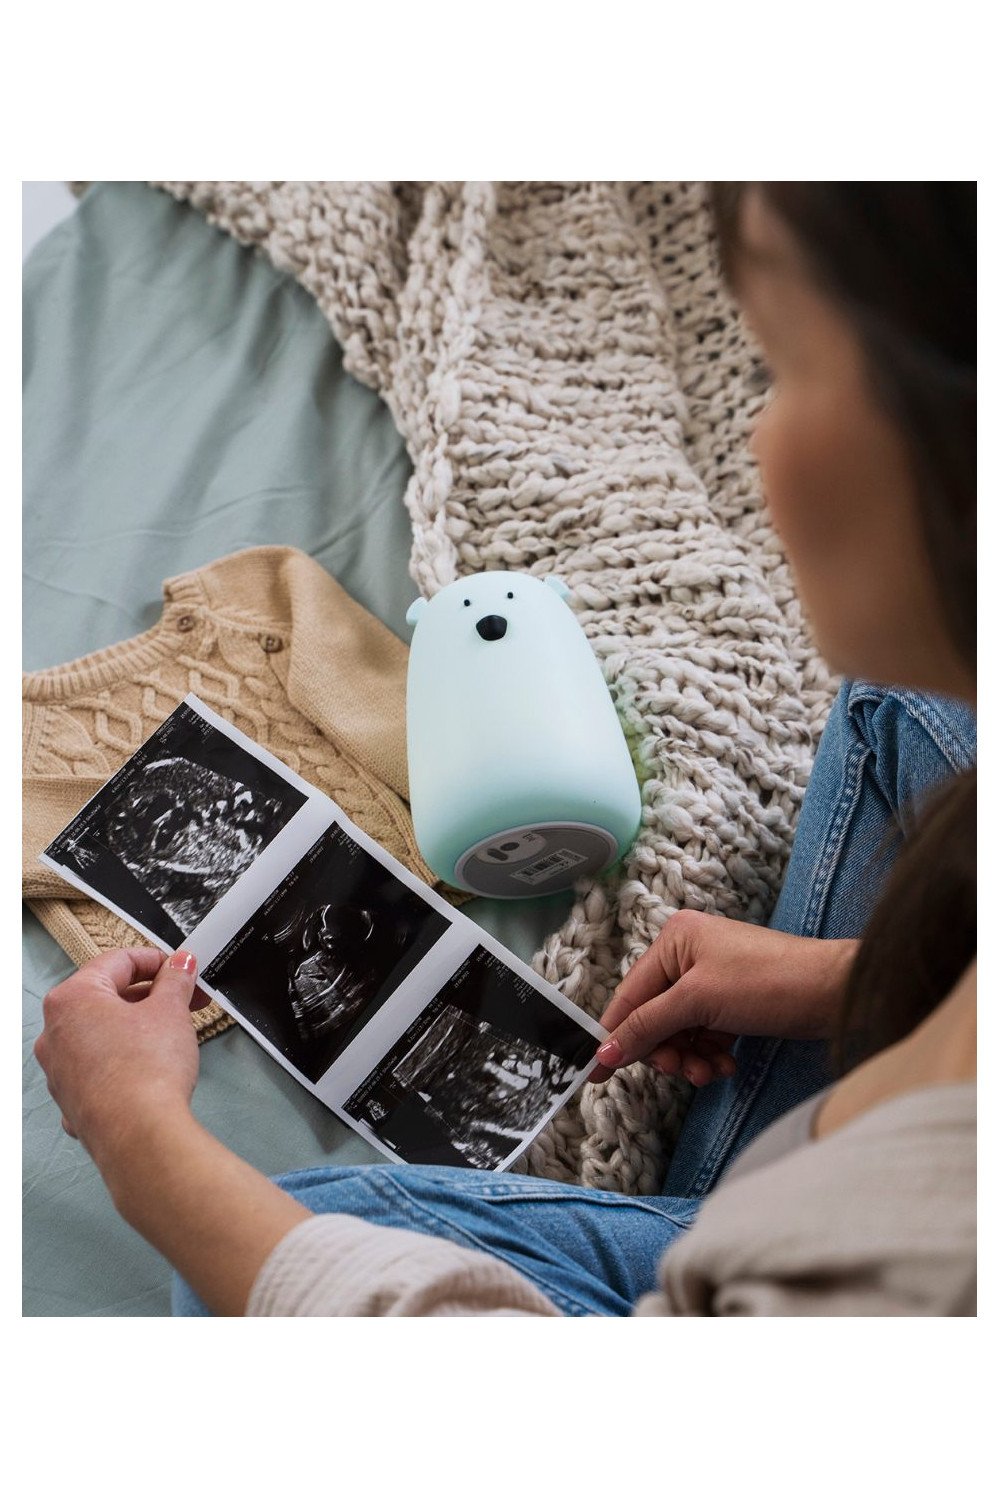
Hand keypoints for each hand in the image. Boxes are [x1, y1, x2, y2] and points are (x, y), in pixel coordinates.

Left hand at [33, 947, 201, 1169]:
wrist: (140, 1137)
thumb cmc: (146, 1073)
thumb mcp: (171, 1011)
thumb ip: (175, 980)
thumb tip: (179, 966)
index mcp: (72, 999)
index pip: (118, 961)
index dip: (156, 961)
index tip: (180, 968)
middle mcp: (55, 1032)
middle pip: (107, 997)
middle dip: (150, 996)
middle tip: (185, 999)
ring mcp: (59, 1070)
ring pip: (101, 1033)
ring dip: (137, 1027)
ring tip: (174, 1033)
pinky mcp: (71, 1100)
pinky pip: (98, 1068)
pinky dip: (123, 1060)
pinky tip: (150, 1067)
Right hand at [591, 910, 857, 1084]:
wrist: (835, 993)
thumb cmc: (767, 983)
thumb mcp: (698, 1002)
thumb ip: (647, 1026)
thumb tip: (603, 1052)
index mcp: (674, 940)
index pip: (630, 995)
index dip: (613, 1035)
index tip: (593, 1073)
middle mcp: (688, 955)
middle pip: (654, 1018)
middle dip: (666, 1049)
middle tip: (682, 1070)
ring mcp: (712, 979)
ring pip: (680, 1032)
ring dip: (690, 1058)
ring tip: (711, 1072)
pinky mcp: (733, 1003)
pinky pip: (704, 1035)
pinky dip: (710, 1054)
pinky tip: (726, 1065)